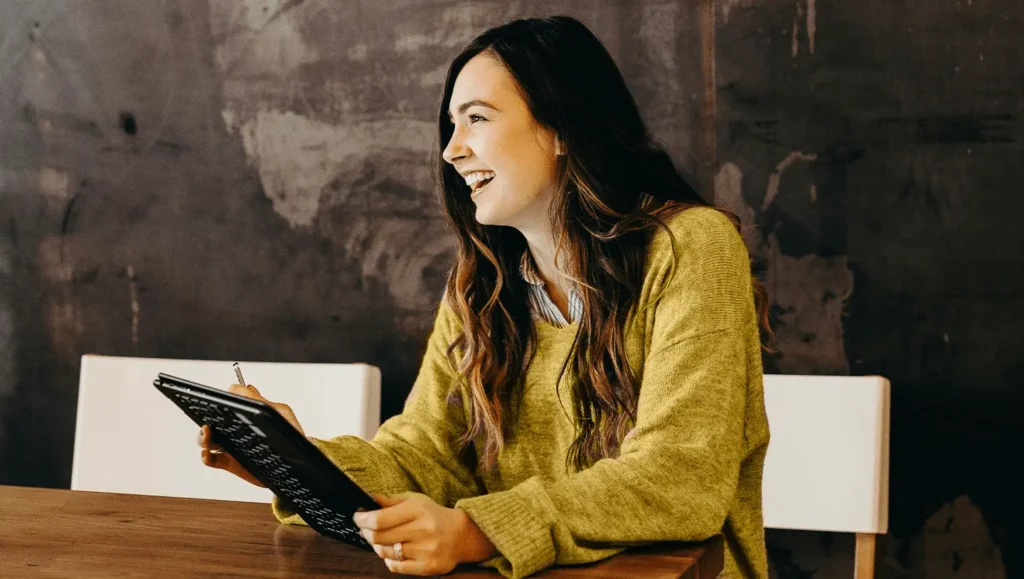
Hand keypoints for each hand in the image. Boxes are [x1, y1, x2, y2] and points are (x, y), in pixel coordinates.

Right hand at [197, 383, 305, 486]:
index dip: (218, 401)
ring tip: (207, 433)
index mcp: (246, 414)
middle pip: (212, 421)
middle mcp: (235, 429)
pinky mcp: (231, 463)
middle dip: (205, 418)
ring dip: (202, 436)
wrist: (299, 460)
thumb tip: (242, 387)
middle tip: (209, 420)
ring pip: (207, 440)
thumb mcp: (280, 412)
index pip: (226, 404)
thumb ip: (261, 401)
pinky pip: (211, 460)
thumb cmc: (291, 432)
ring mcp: (231, 446)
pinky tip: (208, 453)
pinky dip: (205, 456)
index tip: (216, 401)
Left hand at [354, 492, 497, 574]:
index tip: (357, 517)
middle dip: (366, 533)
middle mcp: (422, 530)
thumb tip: (367, 497)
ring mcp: (425, 550)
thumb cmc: (433, 516)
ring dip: (377, 546)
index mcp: (418, 510)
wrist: (461, 535)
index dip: (362, 520)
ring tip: (380, 540)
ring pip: (385, 553)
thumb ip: (391, 501)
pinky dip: (389, 560)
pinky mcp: (427, 567)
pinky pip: (395, 566)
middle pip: (378, 537)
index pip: (379, 519)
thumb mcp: (415, 501)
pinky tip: (393, 552)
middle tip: (364, 530)